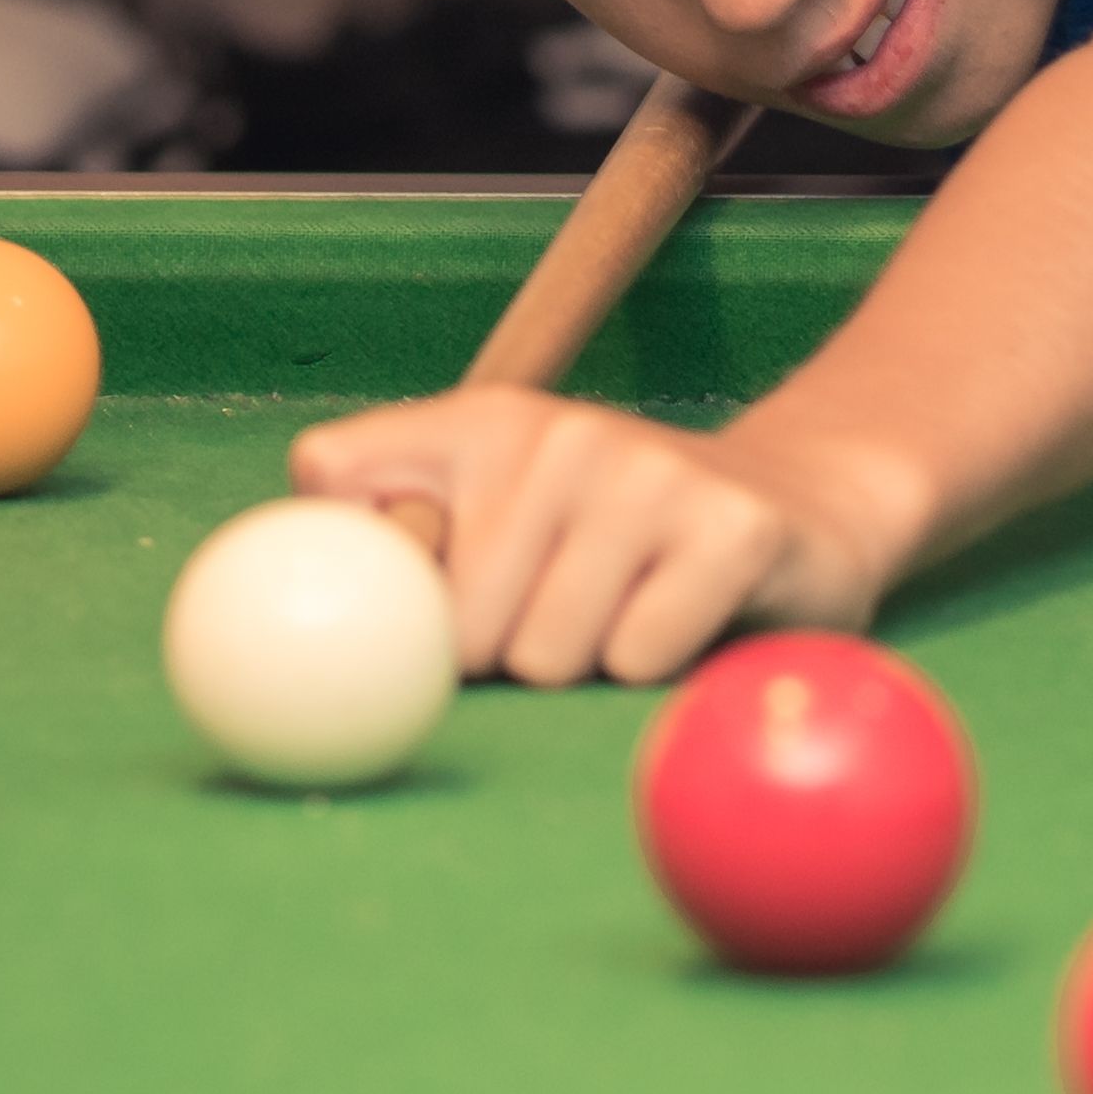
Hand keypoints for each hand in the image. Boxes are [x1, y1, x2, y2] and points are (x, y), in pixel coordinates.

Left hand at [284, 386, 914, 687]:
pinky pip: (635, 659)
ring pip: (548, 654)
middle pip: (458, 628)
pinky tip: (690, 619)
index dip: (377, 579)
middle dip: (504, 655)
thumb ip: (391, 519)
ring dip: (585, 667)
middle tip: (566, 613)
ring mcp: (649, 474)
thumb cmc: (618, 539)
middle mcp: (559, 431)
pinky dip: (653, 671)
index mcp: (482, 422)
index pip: (340, 485)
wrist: (800, 508)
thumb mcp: (500, 506)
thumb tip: (292, 551)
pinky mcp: (730, 530)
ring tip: (631, 611)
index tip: (428, 593)